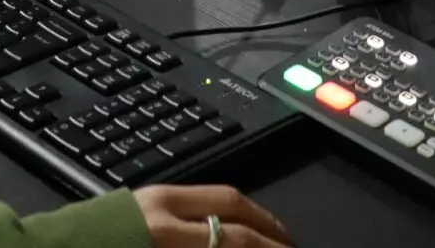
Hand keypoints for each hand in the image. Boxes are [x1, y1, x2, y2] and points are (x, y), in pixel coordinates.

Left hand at [133, 185, 293, 247]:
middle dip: (266, 222)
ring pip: (213, 192)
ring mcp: (153, 193)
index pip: (235, 236)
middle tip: (289, 241)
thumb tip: (247, 245)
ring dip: (246, 211)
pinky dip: (220, 210)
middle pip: (230, 201)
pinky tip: (233, 225)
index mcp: (164, 233)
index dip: (269, 247)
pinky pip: (194, 196)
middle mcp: (162, 204)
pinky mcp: (145, 193)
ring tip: (268, 232)